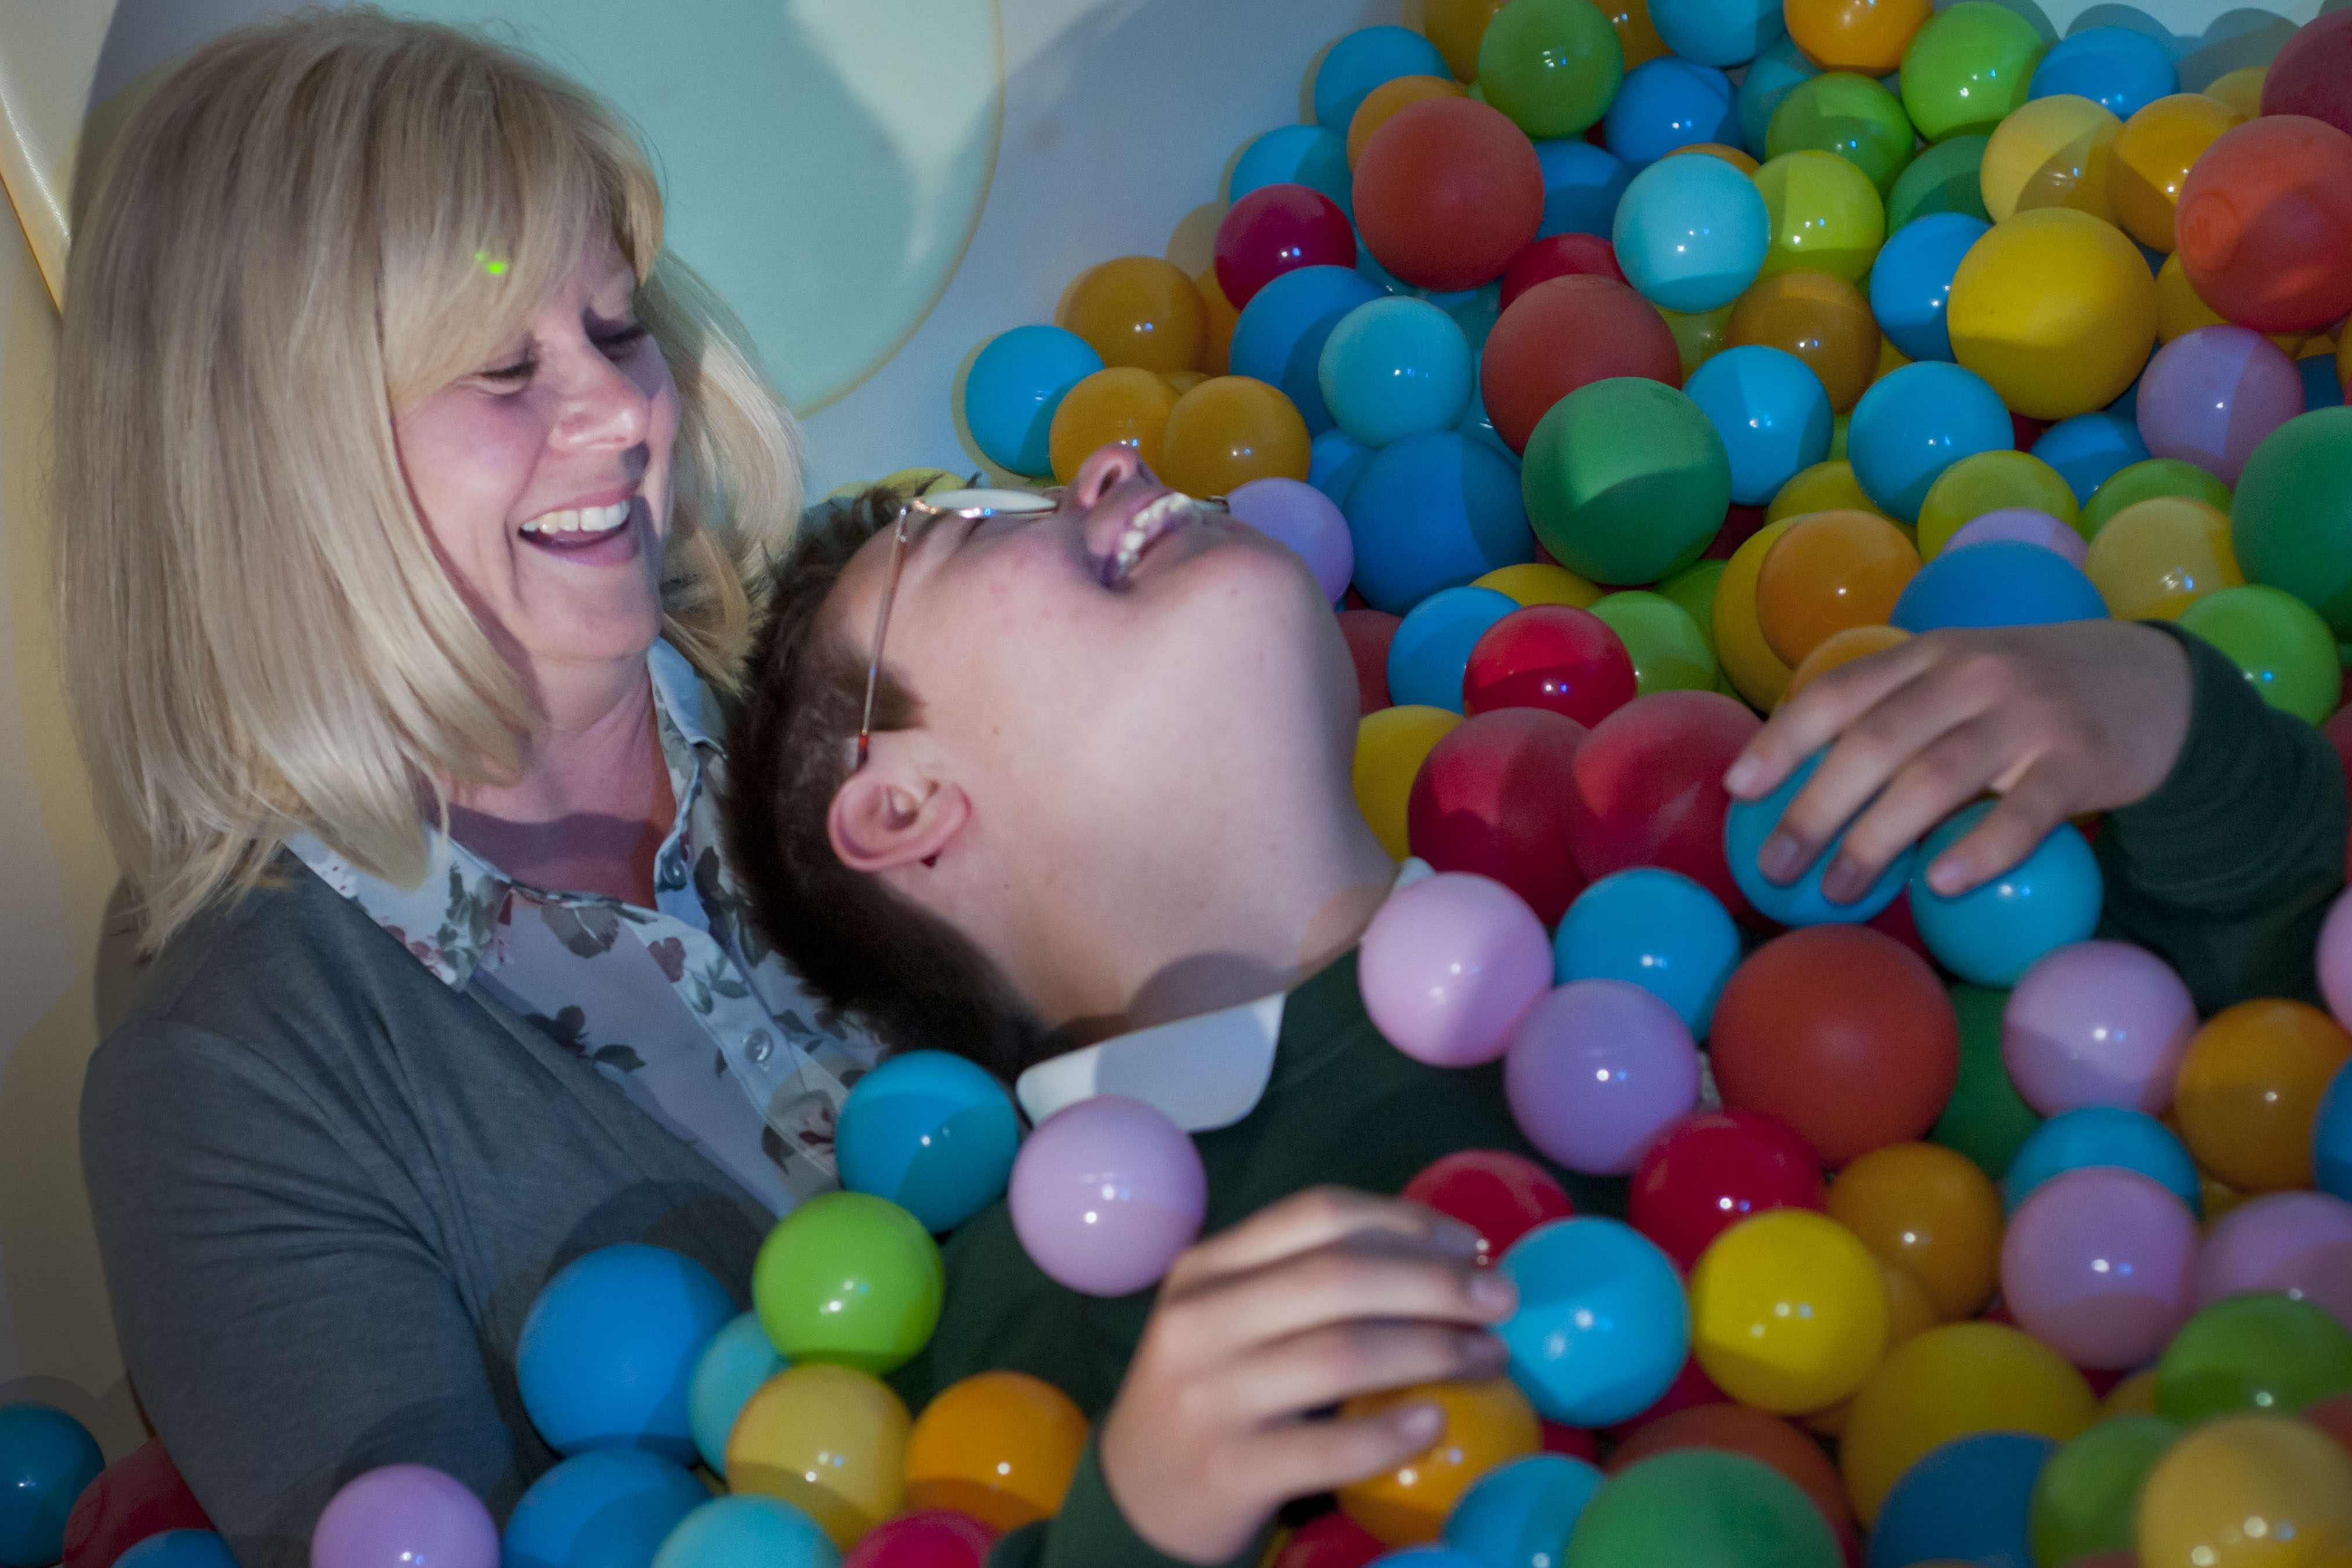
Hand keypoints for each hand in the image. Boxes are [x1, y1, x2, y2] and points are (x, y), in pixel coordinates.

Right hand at [1096, 1187, 1517, 1564]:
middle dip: (1436, 1282)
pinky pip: (1325, 1447)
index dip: (1405, 1221)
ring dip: (1433, 1350)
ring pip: (1339, 1354)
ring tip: (1491, 1359)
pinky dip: (1388, 1433)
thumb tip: (1446, 1257)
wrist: (1138, 1494)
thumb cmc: (1213, 1391)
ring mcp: (1210, 1397)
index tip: (1471, 1243)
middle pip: (1336, 1277)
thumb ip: (1305, 1283)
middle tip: (1502, 1300)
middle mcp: (1200, 1321)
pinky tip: (1436, 1422)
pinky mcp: (1229, 1469)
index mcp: (1207, 1268)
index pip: (1317, 1215)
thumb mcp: (1232, 1317)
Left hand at [1722, 621, 2193, 901]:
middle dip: (1815, 807)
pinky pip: (2026, 809)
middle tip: (1776, 868)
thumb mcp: (1958, 680)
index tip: (1740, 788)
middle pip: (1875, 741)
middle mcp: (1973, 673)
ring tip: (1838, 890)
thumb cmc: (2027, 697)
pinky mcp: (2084, 759)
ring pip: (1936, 776)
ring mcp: (2030, 714)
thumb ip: (1893, 713)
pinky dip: (1982, 848)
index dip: (1783, 738)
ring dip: (1878, 838)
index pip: (1839, 691)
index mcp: (1930, 653)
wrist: (2158, 684)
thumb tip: (1800, 786)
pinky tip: (1944, 884)